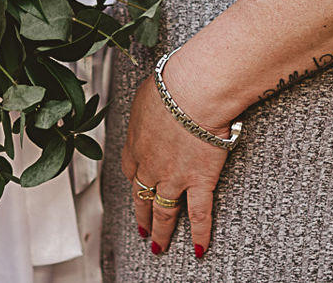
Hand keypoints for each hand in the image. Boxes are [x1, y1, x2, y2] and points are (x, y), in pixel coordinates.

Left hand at [120, 69, 231, 257]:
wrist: (193, 91)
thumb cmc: (172, 84)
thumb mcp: (148, 92)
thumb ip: (147, 107)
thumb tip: (152, 104)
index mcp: (136, 143)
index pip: (131, 170)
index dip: (135, 181)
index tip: (137, 187)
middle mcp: (151, 166)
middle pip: (142, 196)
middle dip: (141, 215)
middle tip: (141, 230)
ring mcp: (174, 178)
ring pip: (164, 212)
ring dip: (161, 232)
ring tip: (159, 246)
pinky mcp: (199, 181)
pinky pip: (199, 215)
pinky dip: (201, 234)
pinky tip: (201, 248)